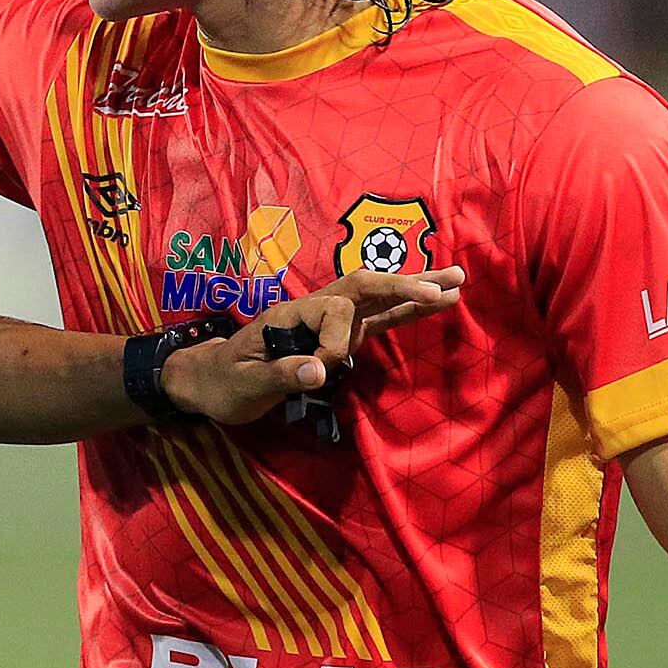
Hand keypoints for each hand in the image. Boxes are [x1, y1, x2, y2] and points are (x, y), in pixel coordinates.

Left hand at [161, 267, 465, 424]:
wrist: (209, 381)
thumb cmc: (223, 383)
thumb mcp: (245, 386)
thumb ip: (280, 375)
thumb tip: (319, 371)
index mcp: (289, 315)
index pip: (332, 311)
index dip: (337, 340)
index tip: (320, 371)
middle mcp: (312, 310)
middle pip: (362, 286)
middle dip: (403, 285)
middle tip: (444, 288)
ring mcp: (328, 321)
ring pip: (375, 297)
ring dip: (415, 289)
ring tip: (458, 281)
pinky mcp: (339, 336)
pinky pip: (377, 319)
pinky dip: (407, 311)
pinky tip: (438, 305)